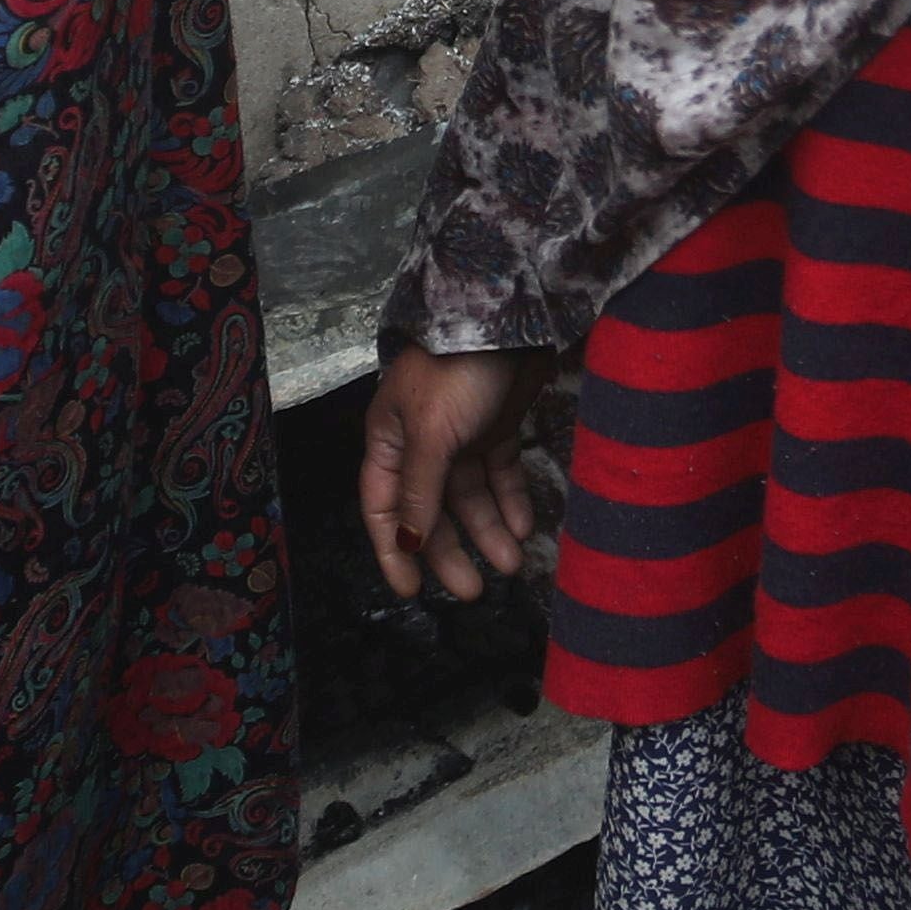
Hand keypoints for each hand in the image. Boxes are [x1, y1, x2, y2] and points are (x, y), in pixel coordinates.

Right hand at [360, 347, 560, 601]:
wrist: (508, 317)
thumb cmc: (456, 374)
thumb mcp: (431, 435)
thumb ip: (419, 491)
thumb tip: (406, 541)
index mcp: (390, 441)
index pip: (384, 508)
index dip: (394, 550)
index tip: (412, 592)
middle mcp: (421, 443)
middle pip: (431, 510)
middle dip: (451, 551)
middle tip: (477, 591)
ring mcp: (461, 434)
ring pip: (470, 496)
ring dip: (489, 530)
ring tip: (514, 563)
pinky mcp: (497, 425)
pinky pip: (500, 473)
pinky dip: (511, 500)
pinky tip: (525, 526)